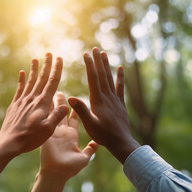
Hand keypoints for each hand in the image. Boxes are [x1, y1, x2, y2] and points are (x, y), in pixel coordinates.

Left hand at [0, 54, 67, 178]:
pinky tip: (22, 73)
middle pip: (41, 78)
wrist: (9, 142)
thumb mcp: (48, 130)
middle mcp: (33, 99)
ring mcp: (22, 101)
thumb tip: (65, 105)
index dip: (56, 69)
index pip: (52, 82)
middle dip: (46, 65)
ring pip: (30, 81)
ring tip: (36, 59)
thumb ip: (57, 116)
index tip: (59, 58)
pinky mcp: (15, 105)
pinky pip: (19, 89)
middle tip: (49, 53)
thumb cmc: (30, 138)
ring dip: (34, 69)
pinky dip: (21, 80)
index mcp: (43, 103)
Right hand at [40, 93, 97, 179]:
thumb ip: (90, 150)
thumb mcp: (83, 158)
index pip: (74, 119)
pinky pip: (46, 119)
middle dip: (61, 103)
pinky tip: (43, 100)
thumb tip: (97, 144)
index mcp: (71, 136)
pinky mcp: (46, 133)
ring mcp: (53, 132)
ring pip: (53, 114)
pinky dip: (45, 110)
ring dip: (52, 104)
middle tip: (60, 92)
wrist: (57, 173)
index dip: (75, 109)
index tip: (76, 99)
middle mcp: (62, 132)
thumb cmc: (70, 168)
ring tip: (51, 92)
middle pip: (62, 114)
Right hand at [68, 47, 139, 162]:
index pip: (93, 78)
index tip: (86, 54)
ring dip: (107, 65)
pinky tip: (120, 68)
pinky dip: (120, 77)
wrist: (121, 142)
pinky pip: (120, 87)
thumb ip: (81, 111)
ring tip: (104, 54)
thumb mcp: (89, 124)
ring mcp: (115, 99)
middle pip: (102, 75)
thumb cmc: (103, 135)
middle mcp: (107, 97)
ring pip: (110, 78)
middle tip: (95, 49)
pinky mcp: (120, 104)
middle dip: (98, 61)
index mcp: (98, 100)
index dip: (90, 65)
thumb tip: (71, 98)